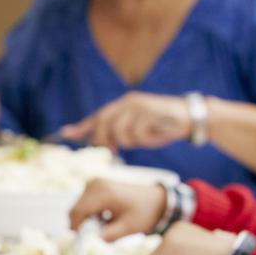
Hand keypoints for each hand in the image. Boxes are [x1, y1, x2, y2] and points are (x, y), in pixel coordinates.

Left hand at [58, 92, 193, 150]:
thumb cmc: (162, 126)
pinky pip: (137, 134)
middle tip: (113, 152)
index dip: (81, 127)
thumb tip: (102, 145)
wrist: (190, 117)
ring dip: (131, 142)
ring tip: (147, 138)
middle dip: (105, 142)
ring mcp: (137, 106)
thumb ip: (119, 133)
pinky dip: (146, 139)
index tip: (64, 133)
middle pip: (104, 125)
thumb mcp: (138, 129)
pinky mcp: (148, 112)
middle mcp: (127, 102)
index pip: (98, 117)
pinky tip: (157, 134)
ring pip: (120, 132)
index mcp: (122, 105)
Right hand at [69, 177, 164, 239]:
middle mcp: (94, 184)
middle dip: (83, 225)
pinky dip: (91, 213)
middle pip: (76, 209)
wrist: (157, 199)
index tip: (86, 242)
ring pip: (79, 207)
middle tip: (100, 233)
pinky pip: (85, 202)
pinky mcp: (96, 185)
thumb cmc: (145, 213)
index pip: (77, 212)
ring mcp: (94, 183)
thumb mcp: (129, 228)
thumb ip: (109, 235)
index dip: (77, 228)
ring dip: (87, 220)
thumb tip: (92, 240)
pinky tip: (105, 218)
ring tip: (106, 225)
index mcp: (102, 192)